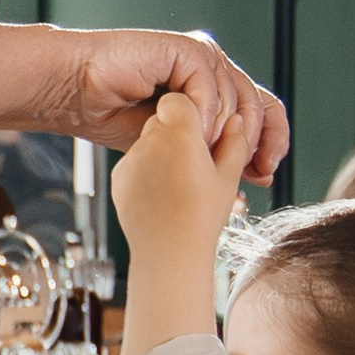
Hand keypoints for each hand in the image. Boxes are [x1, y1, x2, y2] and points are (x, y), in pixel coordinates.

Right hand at [64, 29, 285, 183]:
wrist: (77, 95)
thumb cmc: (114, 115)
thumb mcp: (177, 148)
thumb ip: (216, 154)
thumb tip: (262, 173)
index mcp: (214, 88)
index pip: (262, 110)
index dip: (272, 140)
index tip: (267, 171)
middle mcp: (212, 69)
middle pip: (257, 104)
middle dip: (255, 142)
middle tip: (245, 169)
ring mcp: (201, 57)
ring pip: (235, 99)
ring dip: (218, 133)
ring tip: (195, 151)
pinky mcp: (186, 48)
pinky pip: (209, 84)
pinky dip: (201, 113)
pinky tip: (186, 130)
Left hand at [111, 89, 254, 255]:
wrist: (168, 253)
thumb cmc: (202, 217)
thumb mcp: (228, 178)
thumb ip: (234, 143)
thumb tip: (235, 123)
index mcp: (179, 133)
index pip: (178, 101)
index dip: (191, 114)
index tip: (202, 134)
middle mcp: (150, 140)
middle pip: (162, 119)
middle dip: (177, 133)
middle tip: (195, 161)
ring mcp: (131, 159)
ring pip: (147, 141)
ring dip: (162, 152)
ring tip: (179, 183)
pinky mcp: (119, 178)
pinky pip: (135, 163)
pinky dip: (147, 172)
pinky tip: (162, 195)